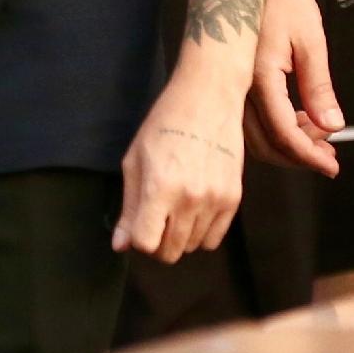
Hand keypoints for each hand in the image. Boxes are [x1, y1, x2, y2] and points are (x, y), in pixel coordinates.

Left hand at [113, 66, 245, 262]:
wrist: (207, 101)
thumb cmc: (162, 126)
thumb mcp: (135, 160)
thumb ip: (129, 206)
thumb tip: (120, 246)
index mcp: (159, 187)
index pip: (146, 243)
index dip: (137, 239)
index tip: (137, 224)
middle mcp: (189, 199)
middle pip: (170, 252)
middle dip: (157, 242)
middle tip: (154, 217)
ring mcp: (214, 200)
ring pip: (191, 247)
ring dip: (178, 236)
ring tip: (173, 205)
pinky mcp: (233, 200)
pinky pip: (213, 239)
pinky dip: (200, 232)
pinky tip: (192, 208)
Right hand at [245, 0, 341, 176]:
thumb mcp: (310, 39)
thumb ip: (319, 87)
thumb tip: (330, 123)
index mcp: (258, 76)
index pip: (284, 134)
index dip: (310, 156)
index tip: (330, 165)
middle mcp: (236, 84)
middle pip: (265, 143)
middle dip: (298, 156)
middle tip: (327, 155)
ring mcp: (229, 82)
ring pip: (253, 134)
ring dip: (285, 142)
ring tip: (315, 134)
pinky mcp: (228, 77)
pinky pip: (246, 116)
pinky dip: (271, 126)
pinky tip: (293, 116)